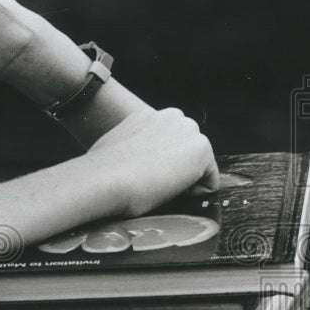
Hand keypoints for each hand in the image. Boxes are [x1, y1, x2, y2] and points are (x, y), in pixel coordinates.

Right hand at [82, 108, 219, 217]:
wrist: (103, 179)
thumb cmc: (100, 171)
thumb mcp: (114, 147)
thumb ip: (131, 146)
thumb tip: (130, 162)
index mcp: (148, 116)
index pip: (170, 143)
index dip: (160, 164)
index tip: (144, 175)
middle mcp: (171, 117)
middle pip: (188, 152)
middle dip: (178, 169)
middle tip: (152, 183)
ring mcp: (188, 131)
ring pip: (200, 166)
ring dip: (186, 180)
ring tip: (159, 187)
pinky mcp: (201, 150)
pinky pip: (209, 182)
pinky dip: (195, 194)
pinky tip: (170, 192)